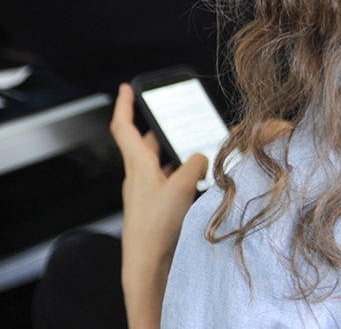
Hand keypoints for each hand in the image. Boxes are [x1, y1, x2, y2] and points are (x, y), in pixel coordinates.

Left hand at [110, 83, 207, 328]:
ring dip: (179, 154)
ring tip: (200, 148)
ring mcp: (148, 192)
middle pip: (148, 143)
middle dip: (164, 129)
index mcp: (138, 166)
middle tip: (178, 117)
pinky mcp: (159, 207)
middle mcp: (140, 176)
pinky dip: (185, 175)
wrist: (147, 267)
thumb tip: (201, 156)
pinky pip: (172, 182)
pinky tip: (202, 180)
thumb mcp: (182, 187)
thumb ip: (195, 164)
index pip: (124, 127)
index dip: (125, 105)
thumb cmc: (155, 228)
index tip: (127, 87)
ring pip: (163, 163)